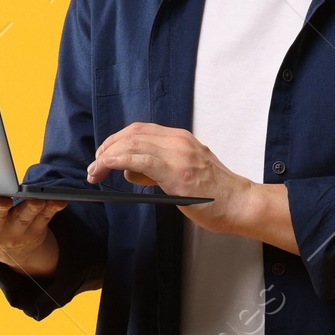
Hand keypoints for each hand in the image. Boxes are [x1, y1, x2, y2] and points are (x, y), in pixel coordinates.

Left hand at [87, 124, 296, 249]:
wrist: (240, 203)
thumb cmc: (215, 194)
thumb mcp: (184, 173)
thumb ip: (157, 169)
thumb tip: (130, 171)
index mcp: (181, 139)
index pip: (140, 130)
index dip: (116, 140)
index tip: (104, 155)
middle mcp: (178, 140)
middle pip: (132, 133)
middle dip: (107, 147)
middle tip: (95, 165)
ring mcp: (178, 154)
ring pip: (132, 144)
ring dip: (107, 156)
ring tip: (95, 171)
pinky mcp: (176, 171)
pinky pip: (139, 159)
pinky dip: (117, 160)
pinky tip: (106, 167)